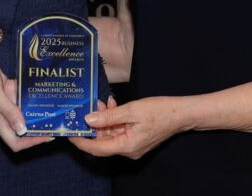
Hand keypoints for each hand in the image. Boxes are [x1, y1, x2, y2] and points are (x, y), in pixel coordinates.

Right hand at [0, 51, 52, 151]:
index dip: (32, 143)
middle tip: (55, 121)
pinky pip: (19, 99)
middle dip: (37, 127)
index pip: (15, 142)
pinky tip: (38, 90)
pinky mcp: (5, 93)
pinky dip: (27, 96)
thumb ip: (8, 111)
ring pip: (22, 113)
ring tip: (52, 105)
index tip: (48, 136)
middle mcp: (2, 115)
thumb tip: (22, 130)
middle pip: (22, 129)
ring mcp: (4, 104)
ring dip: (34, 110)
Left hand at [69, 96, 185, 158]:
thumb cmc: (160, 111)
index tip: (69, 132)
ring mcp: (133, 144)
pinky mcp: (137, 137)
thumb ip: (109, 116)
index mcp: (126, 146)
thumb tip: (89, 120)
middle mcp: (128, 149)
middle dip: (93, 125)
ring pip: (111, 134)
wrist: (182, 114)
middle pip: (103, 141)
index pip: (97, 148)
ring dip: (104, 119)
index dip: (82, 141)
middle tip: (85, 109)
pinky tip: (112, 104)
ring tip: (100, 102)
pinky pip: (120, 130)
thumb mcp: (132, 110)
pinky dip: (114, 119)